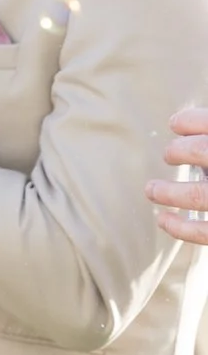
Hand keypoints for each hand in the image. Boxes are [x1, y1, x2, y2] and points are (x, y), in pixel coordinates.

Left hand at [147, 109, 207, 245]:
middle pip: (205, 152)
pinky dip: (182, 228)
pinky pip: (207, 233)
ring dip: (170, 192)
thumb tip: (187, 122)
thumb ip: (207, 129)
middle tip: (170, 154)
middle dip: (181, 151)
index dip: (193, 121)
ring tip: (151, 190)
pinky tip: (163, 219)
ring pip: (200, 196)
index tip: (176, 124)